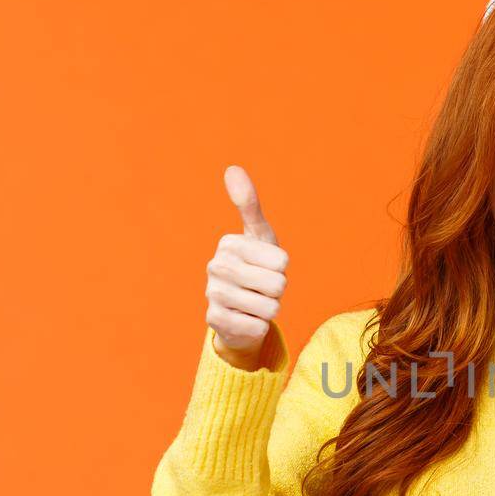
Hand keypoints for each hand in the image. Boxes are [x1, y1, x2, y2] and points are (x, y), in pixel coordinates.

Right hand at [206, 165, 288, 367]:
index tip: (266, 267)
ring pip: (269, 307)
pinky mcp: (214, 321)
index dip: (281, 268)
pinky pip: (257, 327)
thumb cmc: (255, 266)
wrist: (240, 309)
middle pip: (277, 284)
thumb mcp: (260, 236)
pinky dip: (259, 326)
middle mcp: (216, 266)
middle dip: (277, 289)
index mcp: (229, 243)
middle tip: (262, 287)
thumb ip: (249, 204)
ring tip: (255, 302)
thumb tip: (232, 168)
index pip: (282, 261)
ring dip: (269, 309)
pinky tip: (245, 318)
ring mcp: (213, 294)